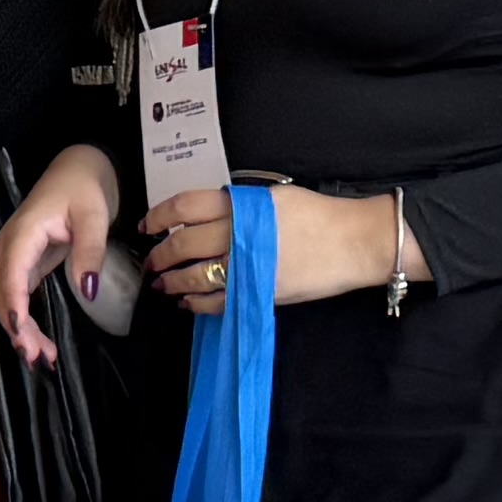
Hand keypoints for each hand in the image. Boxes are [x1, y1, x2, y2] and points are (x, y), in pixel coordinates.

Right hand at [0, 148, 121, 365]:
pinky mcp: (23, 262)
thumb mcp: (94, 216)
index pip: (11, 275)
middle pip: (3, 293)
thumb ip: (89, 252)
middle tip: (38, 357)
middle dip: (17, 328)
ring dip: (20, 328)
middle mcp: (10, 246)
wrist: (79, 167)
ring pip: (6, 298)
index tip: (22, 334)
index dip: (14, 307)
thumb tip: (86, 290)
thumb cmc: (85, 187)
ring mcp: (14, 255)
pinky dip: (24, 319)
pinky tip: (36, 339)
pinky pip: (17, 295)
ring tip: (41, 357)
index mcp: (23, 233)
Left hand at [140, 179, 413, 314]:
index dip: (159, 217)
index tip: (148, 227)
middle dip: (160, 255)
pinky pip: (215, 302)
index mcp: (241, 205)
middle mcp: (238, 233)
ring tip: (163, 284)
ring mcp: (247, 266)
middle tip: (151, 261)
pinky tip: (188, 303)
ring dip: (172, 281)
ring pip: (193, 276)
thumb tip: (201, 216)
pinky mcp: (257, 293)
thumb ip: (236, 205)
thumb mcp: (273, 197)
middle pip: (183, 244)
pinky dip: (196, 304)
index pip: (185, 206)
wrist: (353, 242)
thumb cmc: (316, 215)